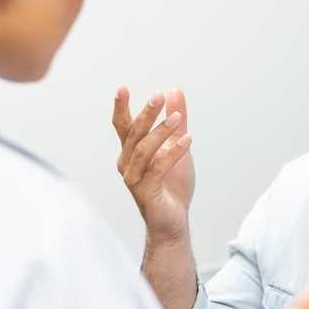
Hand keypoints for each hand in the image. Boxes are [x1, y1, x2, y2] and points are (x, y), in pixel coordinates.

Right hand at [112, 87, 194, 242]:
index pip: (122, 126)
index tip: (122, 88)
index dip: (121, 107)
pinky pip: (157, 168)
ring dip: (160, 131)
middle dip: (145, 114)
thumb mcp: (177, 145)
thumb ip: (175, 120)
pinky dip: (173, 153)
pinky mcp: (144, 191)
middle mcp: (126, 163)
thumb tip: (174, 91)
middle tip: (158, 96)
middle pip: (133, 133)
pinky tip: (188, 140)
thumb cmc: (172, 185)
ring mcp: (133, 178)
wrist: (174, 221)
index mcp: (130, 152)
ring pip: (143, 149)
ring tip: (178, 118)